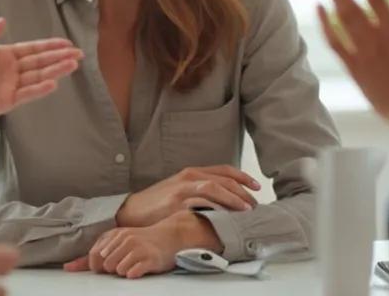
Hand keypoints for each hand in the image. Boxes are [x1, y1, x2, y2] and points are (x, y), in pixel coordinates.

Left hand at [0, 18, 82, 143]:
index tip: (67, 43)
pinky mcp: (8, 100)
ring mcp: (12, 86)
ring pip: (38, 76)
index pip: (32, 49)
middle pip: (40, 62)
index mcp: (5, 55)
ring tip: (73, 65)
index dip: (50, 46)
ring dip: (55, 70)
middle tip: (79, 54)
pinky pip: (27, 93)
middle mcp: (12, 70)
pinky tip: (53, 83)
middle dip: (60, 57)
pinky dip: (40, 89)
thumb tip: (4, 21)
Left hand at [63, 212, 221, 278]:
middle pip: (105, 266)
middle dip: (114, 269)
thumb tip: (68, 268)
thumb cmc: (141, 243)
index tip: (110, 264)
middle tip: (127, 262)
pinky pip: (131, 274)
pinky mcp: (148, 258)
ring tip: (135, 263)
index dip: (100, 266)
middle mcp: (124, 239)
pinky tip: (141, 267)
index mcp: (113, 235)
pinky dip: (134, 274)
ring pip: (117, 270)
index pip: (94, 257)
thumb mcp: (116, 244)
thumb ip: (91, 257)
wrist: (171, 237)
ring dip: (125, 271)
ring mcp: (136, 248)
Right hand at [115, 165, 259, 227]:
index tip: (257, 186)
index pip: (224, 170)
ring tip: (246, 210)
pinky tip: (227, 217)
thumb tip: (224, 200)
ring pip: (216, 189)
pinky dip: (218, 209)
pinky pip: (202, 205)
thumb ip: (199, 189)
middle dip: (244, 192)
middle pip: (224, 180)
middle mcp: (189, 178)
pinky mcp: (177, 205)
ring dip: (234, 200)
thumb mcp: (179, 189)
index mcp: (191, 172)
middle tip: (255, 204)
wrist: (132, 211)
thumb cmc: (157, 203)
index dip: (243, 177)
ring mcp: (183, 190)